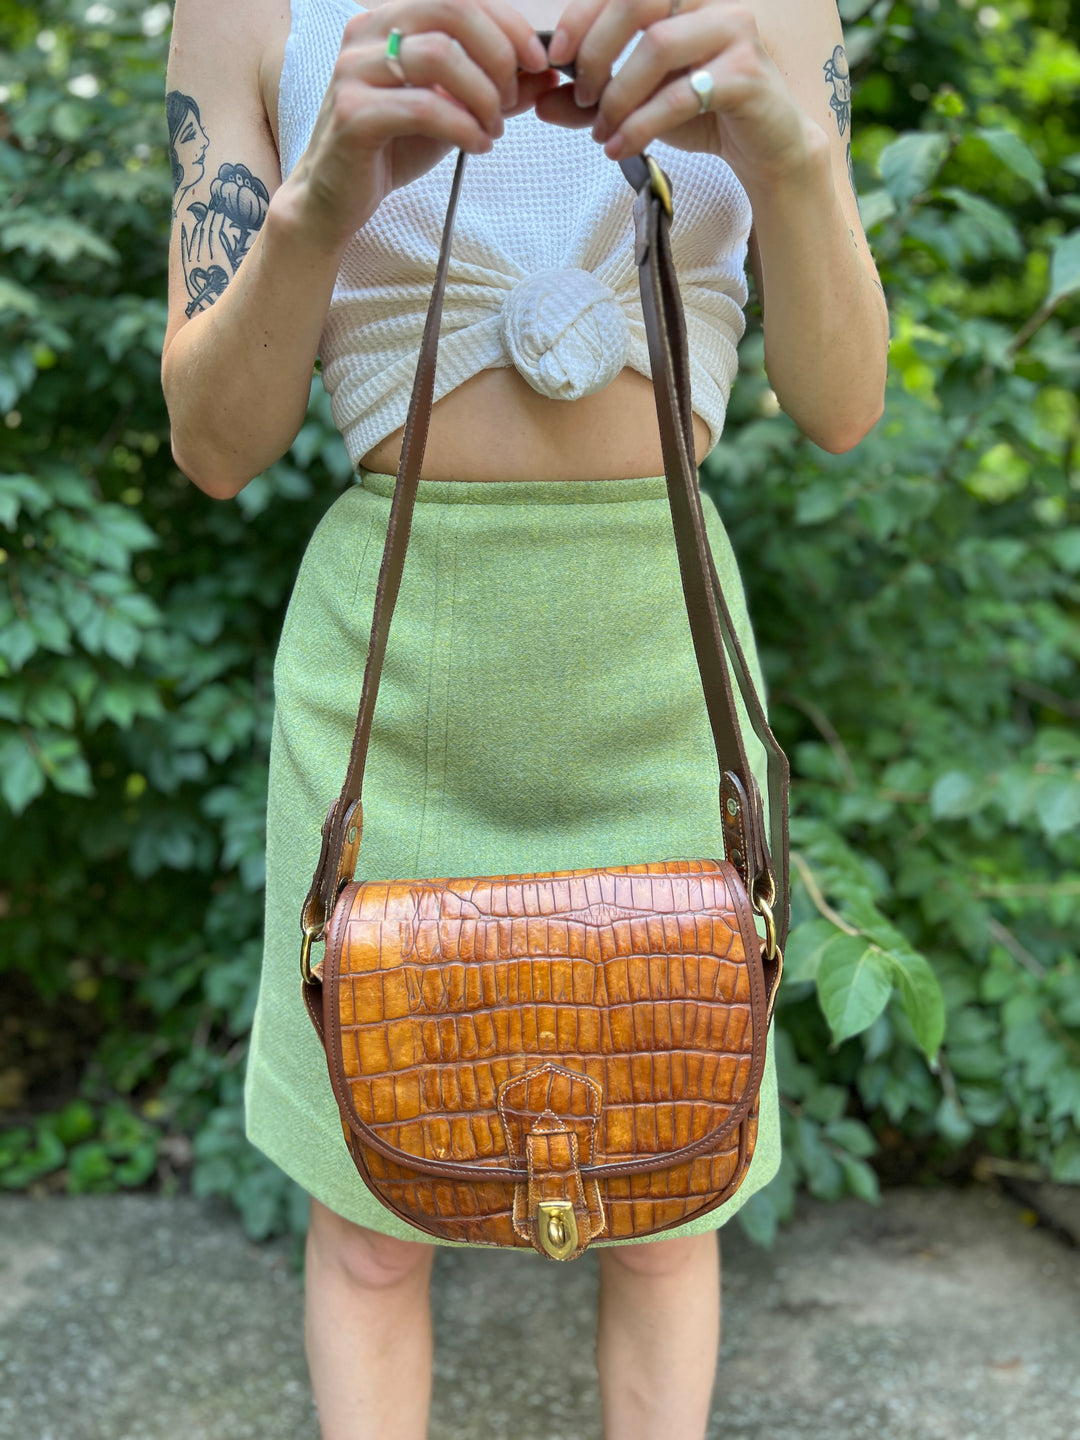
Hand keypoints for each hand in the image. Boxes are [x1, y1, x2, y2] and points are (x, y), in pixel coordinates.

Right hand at [282, 0, 558, 247]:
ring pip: (440, 56)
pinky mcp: (353, 114)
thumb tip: (547, 72)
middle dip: (498, 56)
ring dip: (483, 95)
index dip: (508, 24)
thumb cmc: (393, 147)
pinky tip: (478, 145)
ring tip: (493, 128)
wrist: (336, 198)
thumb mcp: (452, 109)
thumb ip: (493, 87)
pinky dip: (464, 127)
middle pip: (453, 13)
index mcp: (390, 19)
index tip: (538, 61)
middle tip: (511, 101)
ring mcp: (355, 71)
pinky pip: (424, 108)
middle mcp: (367, 33)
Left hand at [537, 0, 825, 194]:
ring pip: (658, 46)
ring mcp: (734, 31)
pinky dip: (642, 124)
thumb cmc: (703, 113)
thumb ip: (590, 101)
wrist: (766, 148)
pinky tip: (621, 147)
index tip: (554, 56)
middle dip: (597, 50)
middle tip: (580, 95)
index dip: (582, 15)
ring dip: (618, 93)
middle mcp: (711, 0)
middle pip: (638, 1)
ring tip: (602, 131)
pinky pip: (681, 94)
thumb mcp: (638, 104)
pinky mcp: (747, 74)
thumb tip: (539, 103)